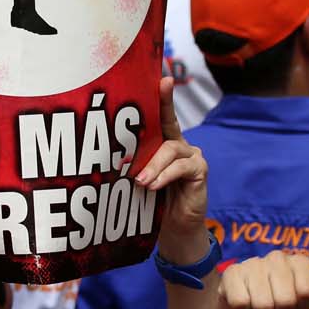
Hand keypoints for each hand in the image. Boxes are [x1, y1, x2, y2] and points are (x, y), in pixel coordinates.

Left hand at [139, 77, 208, 263]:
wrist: (174, 230)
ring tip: (139, 181)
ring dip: (152, 165)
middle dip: (154, 119)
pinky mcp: (200, 171)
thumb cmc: (152, 202)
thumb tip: (107, 155)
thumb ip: (132, 164)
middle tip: (139, 121)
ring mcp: (192, 156)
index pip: (160, 114)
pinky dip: (165, 175)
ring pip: (170, 149)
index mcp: (163, 141)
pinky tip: (153, 185)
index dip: (162, 96)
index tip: (162, 78)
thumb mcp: (138, 180)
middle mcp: (180, 143)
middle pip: (167, 124)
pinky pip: (182, 167)